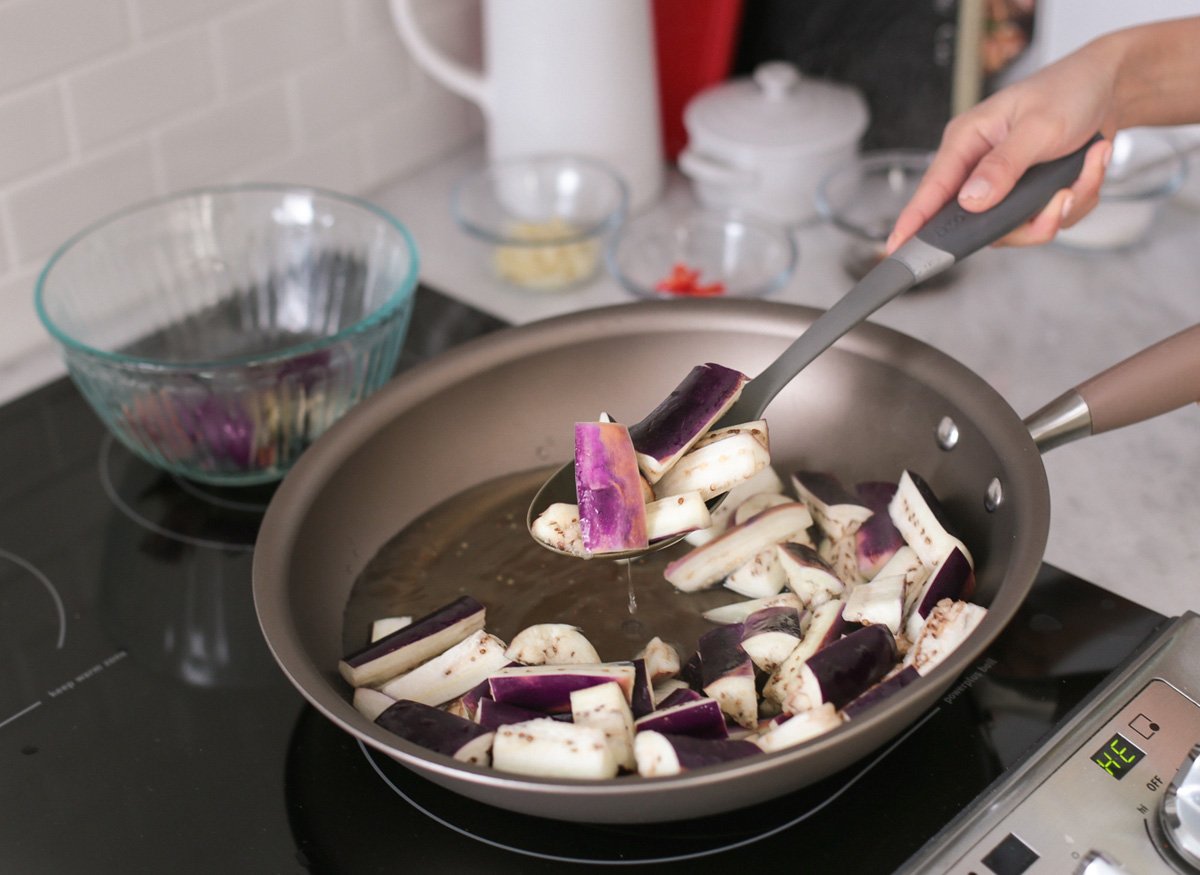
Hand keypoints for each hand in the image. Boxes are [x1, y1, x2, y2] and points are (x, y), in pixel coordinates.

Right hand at [886, 44, 1116, 252]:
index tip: (896, 249)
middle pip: (984, 223)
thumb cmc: (1069, 90)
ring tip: (1087, 167)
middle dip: (1032, 219)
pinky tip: (1089, 165)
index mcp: (968, 142)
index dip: (914, 222)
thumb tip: (970, 201)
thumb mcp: (1038, 126)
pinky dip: (1079, 197)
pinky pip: (1050, 219)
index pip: (933, 189)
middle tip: (1062, 198)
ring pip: (1022, 227)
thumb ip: (1003, 166)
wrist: (1113, 86)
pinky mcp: (1032, 195)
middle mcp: (981, 168)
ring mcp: (1007, 186)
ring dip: (1064, 205)